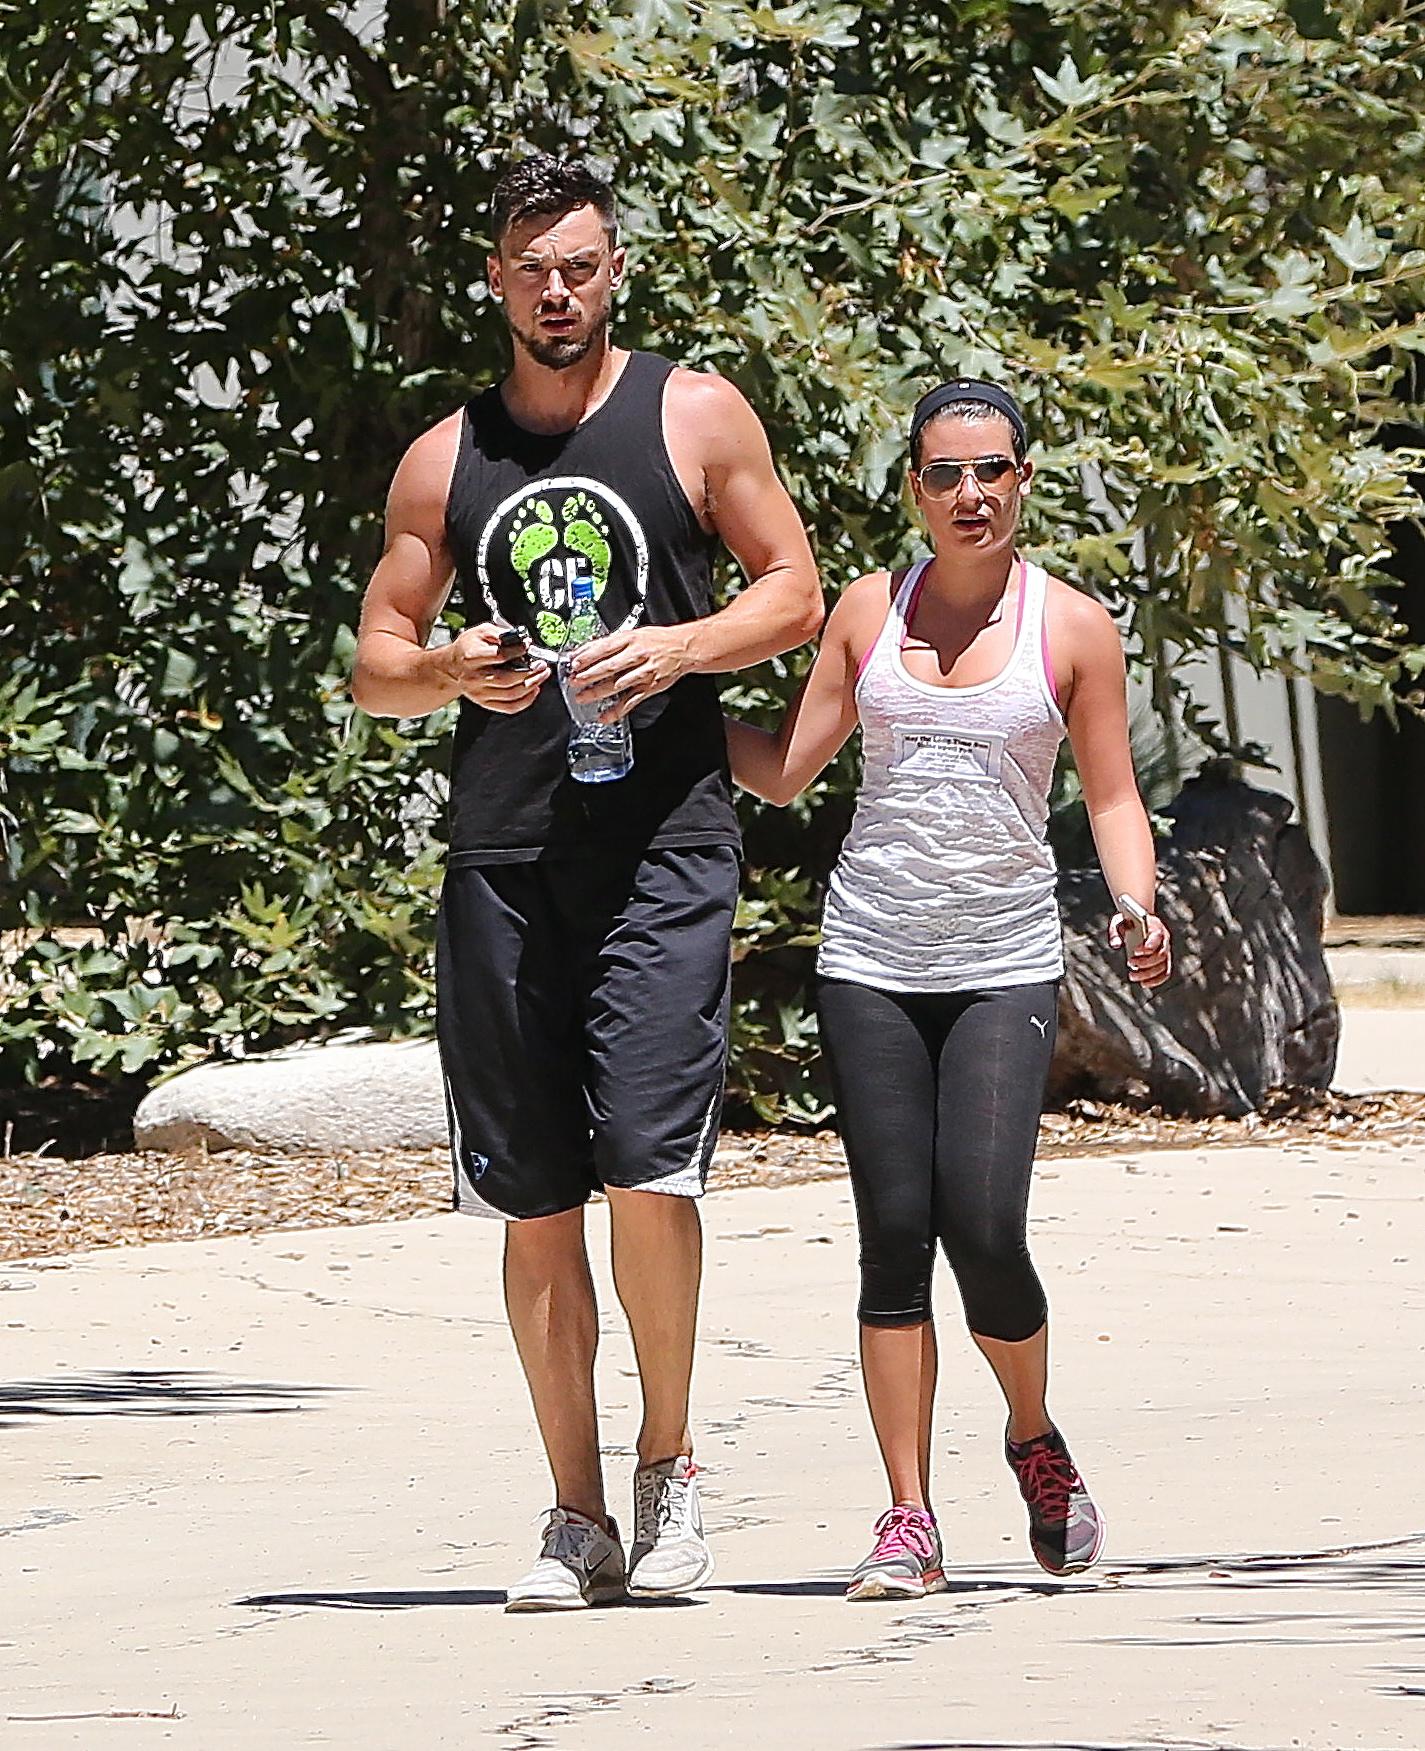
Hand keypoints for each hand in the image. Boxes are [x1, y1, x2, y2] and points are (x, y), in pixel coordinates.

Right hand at [430, 624, 547, 713]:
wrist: (452, 666)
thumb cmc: (468, 648)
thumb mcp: (481, 631)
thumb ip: (500, 633)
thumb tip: (520, 639)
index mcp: (472, 657)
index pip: (499, 656)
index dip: (517, 650)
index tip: (527, 645)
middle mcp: (475, 677)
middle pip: (507, 679)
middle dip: (529, 672)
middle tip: (541, 665)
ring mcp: (480, 693)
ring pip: (511, 694)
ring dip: (531, 685)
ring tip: (541, 675)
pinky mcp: (485, 702)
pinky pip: (509, 707)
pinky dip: (526, 701)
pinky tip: (534, 690)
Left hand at [566, 624, 695, 720]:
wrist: (683, 648)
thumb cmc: (658, 640)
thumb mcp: (634, 633)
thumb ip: (611, 643)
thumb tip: (586, 651)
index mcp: (630, 639)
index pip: (605, 647)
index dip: (588, 656)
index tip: (574, 662)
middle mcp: (637, 656)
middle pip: (609, 667)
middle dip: (589, 675)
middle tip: (574, 681)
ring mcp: (643, 673)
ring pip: (618, 684)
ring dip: (598, 692)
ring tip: (582, 697)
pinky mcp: (649, 687)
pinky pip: (631, 701)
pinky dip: (617, 710)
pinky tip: (605, 716)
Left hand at [1108, 911, 1171, 988]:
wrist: (1140, 920)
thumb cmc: (1129, 920)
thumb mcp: (1119, 921)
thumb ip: (1115, 931)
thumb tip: (1115, 944)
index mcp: (1156, 927)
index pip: (1157, 938)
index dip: (1148, 947)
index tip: (1135, 952)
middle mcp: (1164, 940)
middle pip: (1160, 955)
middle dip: (1145, 962)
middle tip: (1130, 963)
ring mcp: (1166, 950)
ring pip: (1163, 966)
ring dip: (1148, 974)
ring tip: (1132, 976)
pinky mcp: (1164, 960)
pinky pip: (1165, 973)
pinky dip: (1156, 980)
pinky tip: (1144, 984)